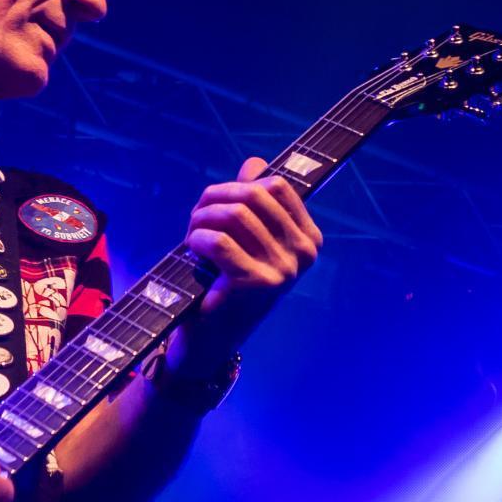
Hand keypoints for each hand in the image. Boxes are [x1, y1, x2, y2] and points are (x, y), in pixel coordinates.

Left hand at [172, 158, 322, 366]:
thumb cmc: (228, 284)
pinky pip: (218, 240)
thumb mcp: (246, 239)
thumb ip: (253, 201)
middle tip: (196, 218)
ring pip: (234, 214)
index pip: (277, 186)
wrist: (212, 337)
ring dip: (202, 219)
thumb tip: (255, 163)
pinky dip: (197, 239)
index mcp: (309, 240)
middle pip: (253, 195)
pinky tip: (193, 251)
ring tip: (192, 236)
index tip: (217, 203)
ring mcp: (282, 270)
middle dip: (215, 199)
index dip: (238, 185)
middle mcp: (303, 255)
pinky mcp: (254, 283)